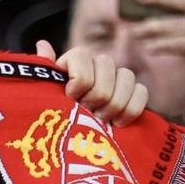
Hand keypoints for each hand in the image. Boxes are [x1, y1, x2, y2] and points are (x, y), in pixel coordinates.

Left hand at [32, 40, 147, 124]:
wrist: (73, 139)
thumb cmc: (57, 114)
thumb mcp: (46, 94)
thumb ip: (46, 71)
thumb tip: (42, 44)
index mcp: (76, 59)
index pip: (82, 55)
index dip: (79, 80)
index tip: (70, 97)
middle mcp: (98, 63)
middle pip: (107, 65)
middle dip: (96, 95)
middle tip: (86, 112)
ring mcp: (118, 77)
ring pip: (127, 76)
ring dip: (113, 104)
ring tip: (99, 121)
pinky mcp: (134, 93)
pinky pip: (142, 91)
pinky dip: (130, 110)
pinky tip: (117, 123)